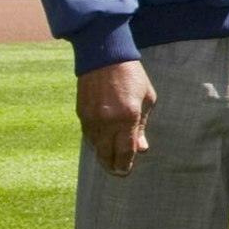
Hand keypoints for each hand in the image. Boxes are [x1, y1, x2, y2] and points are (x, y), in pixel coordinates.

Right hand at [77, 59, 156, 173]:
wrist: (104, 56)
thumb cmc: (131, 76)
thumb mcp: (146, 98)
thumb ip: (142, 125)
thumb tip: (141, 148)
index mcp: (127, 117)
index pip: (125, 151)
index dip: (125, 164)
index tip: (125, 172)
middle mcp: (108, 121)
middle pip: (107, 153)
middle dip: (112, 166)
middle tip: (117, 172)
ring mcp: (92, 117)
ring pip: (96, 146)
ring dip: (102, 155)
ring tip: (108, 161)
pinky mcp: (81, 112)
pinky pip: (88, 135)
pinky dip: (94, 142)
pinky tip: (100, 144)